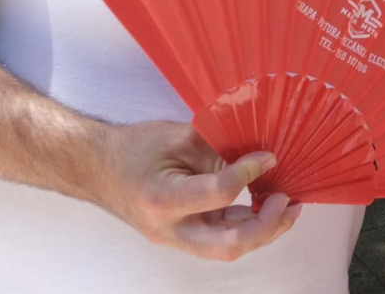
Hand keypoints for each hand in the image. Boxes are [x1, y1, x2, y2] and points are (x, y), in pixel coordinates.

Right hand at [93, 121, 301, 260]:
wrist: (96, 168)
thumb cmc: (133, 148)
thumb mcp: (178, 136)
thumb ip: (219, 146)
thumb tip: (260, 155)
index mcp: (163, 199)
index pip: (220, 193)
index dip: (250, 172)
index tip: (268, 156)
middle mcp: (169, 229)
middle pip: (229, 246)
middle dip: (268, 226)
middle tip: (288, 200)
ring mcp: (175, 239)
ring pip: (228, 249)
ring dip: (263, 230)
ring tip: (286, 205)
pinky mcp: (183, 238)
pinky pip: (221, 240)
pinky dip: (247, 226)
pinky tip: (263, 205)